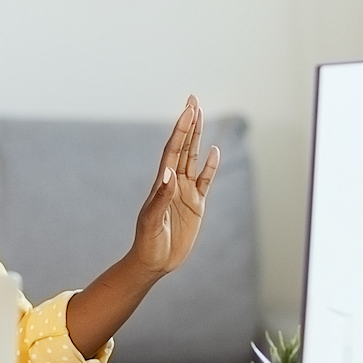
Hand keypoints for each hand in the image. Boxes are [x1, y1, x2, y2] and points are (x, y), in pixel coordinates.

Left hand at [129, 96, 219, 276]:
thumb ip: (161, 198)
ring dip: (197, 138)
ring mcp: (185, 192)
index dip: (181, 129)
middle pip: (183, 147)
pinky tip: (214, 152)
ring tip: (201, 115)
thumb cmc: (148, 242)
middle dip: (189, 123)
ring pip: (193, 158)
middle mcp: (174, 183)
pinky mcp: (196, 205)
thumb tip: (169, 174)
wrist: (153, 261)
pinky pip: (205, 182)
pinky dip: (210, 167)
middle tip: (193, 100)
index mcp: (162, 183)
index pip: (173, 150)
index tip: (188, 110)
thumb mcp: (152, 221)